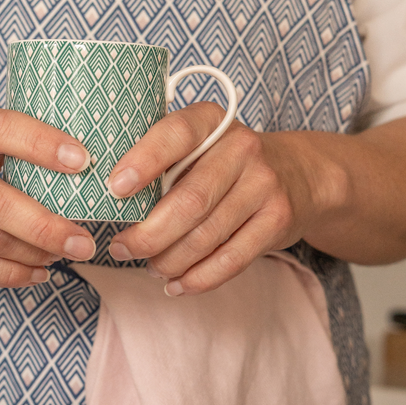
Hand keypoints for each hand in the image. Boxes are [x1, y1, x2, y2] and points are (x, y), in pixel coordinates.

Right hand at [0, 99, 96, 286]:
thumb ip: (1, 140)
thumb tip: (76, 167)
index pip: (1, 128)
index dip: (43, 144)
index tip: (84, 161)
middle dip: (47, 226)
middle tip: (84, 240)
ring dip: (33, 254)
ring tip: (66, 255)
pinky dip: (10, 273)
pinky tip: (36, 272)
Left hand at [105, 103, 325, 295]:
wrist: (299, 172)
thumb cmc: (224, 160)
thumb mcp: (197, 143)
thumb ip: (161, 159)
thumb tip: (105, 198)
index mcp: (210, 120)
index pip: (174, 134)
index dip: (143, 161)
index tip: (114, 188)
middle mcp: (241, 147)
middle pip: (189, 200)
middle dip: (148, 233)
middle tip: (121, 248)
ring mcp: (264, 184)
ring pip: (206, 235)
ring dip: (170, 260)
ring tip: (149, 267)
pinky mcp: (277, 220)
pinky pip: (232, 259)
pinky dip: (199, 278)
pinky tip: (177, 284)